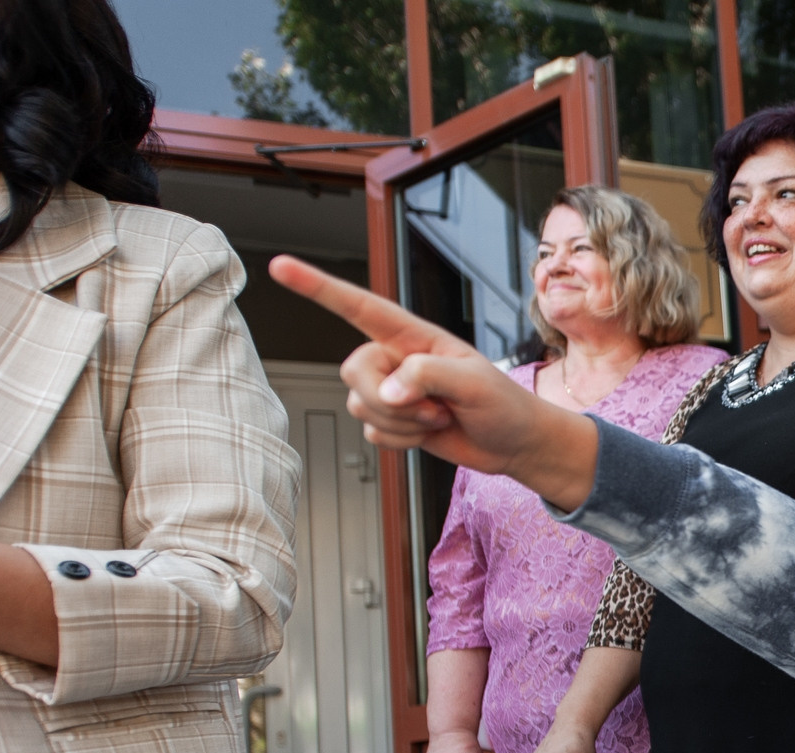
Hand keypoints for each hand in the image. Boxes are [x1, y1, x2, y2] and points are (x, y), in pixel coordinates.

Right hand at [267, 256, 600, 510]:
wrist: (513, 444)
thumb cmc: (503, 404)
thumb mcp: (474, 381)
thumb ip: (427, 375)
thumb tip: (388, 390)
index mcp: (412, 335)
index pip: (358, 305)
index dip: (318, 286)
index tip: (280, 266)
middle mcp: (395, 358)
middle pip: (353, 370)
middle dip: (385, 397)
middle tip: (431, 408)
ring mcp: (392, 391)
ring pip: (359, 405)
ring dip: (401, 423)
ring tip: (439, 417)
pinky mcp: (392, 422)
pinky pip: (372, 433)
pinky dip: (402, 441)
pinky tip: (430, 434)